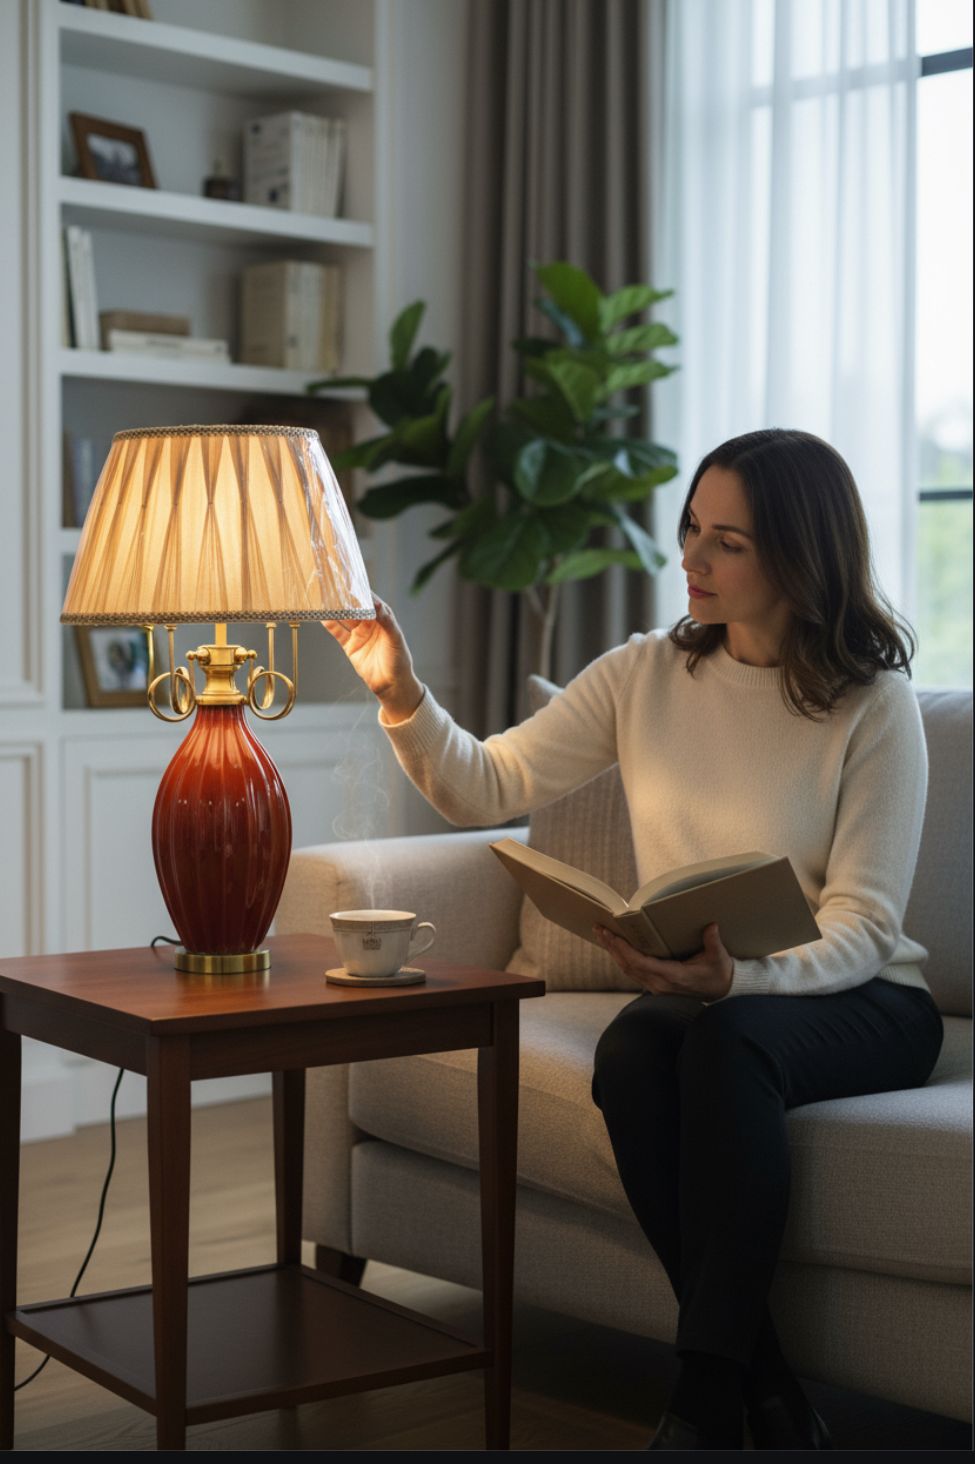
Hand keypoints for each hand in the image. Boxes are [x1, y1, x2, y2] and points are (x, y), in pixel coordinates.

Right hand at [322, 594, 423, 721]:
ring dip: (334, 609)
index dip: (359, 590)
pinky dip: (330, 624)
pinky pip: (338, 632)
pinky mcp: (350, 646)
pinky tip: (321, 616)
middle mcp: (370, 623)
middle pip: (354, 607)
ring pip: (344, 618)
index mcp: (383, 617)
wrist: (392, 685)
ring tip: (323, 598)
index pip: (369, 599)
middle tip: (331, 585)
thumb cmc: (399, 660)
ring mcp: (359, 634)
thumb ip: (386, 620)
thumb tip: (376, 604)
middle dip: (343, 597)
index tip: (349, 580)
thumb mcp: (395, 638)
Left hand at [593, 922, 734, 1000]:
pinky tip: (615, 947)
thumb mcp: (719, 958)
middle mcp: (660, 984)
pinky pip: (633, 972)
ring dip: (614, 952)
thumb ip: (713, 942)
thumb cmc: (719, 974)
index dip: (624, 950)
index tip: (612, 936)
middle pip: (629, 966)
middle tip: (599, 929)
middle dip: (612, 947)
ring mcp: (657, 987)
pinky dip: (622, 958)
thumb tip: (711, 926)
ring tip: (602, 935)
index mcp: (673, 977)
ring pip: (628, 970)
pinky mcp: (656, 986)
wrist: (722, 992)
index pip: (641, 963)